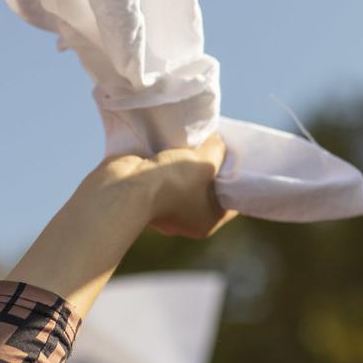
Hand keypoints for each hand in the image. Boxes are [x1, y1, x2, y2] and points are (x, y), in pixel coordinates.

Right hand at [88, 132, 234, 239]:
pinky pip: (164, 174)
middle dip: (211, 167)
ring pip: (184, 180)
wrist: (124, 186)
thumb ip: (217, 150)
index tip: (237, 157)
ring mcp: (164, 207)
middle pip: (207, 189)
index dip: (235, 178)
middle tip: (218, 144)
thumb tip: (216, 141)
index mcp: (207, 222)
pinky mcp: (146, 193)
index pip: (230, 200)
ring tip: (195, 139)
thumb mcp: (206, 162)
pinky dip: (168, 161)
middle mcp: (186, 219)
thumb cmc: (173, 182)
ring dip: (187, 162)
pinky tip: (174, 142)